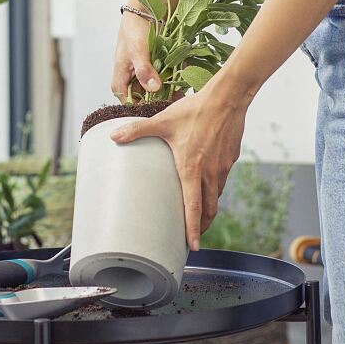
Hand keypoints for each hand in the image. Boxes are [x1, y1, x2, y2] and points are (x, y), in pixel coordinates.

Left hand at [108, 81, 248, 250]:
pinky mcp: (231, 158)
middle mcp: (210, 172)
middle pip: (209, 209)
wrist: (228, 97)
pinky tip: (209, 182)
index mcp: (192, 169)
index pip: (194, 208)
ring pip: (217, 195)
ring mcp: (223, 166)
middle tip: (194, 236)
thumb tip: (113, 137)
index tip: (192, 246)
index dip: (193, 230)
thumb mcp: (162, 121)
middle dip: (202, 226)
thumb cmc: (195, 110)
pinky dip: (215, 188)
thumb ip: (137, 130)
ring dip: (209, 208)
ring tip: (201, 214)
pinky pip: (222, 179)